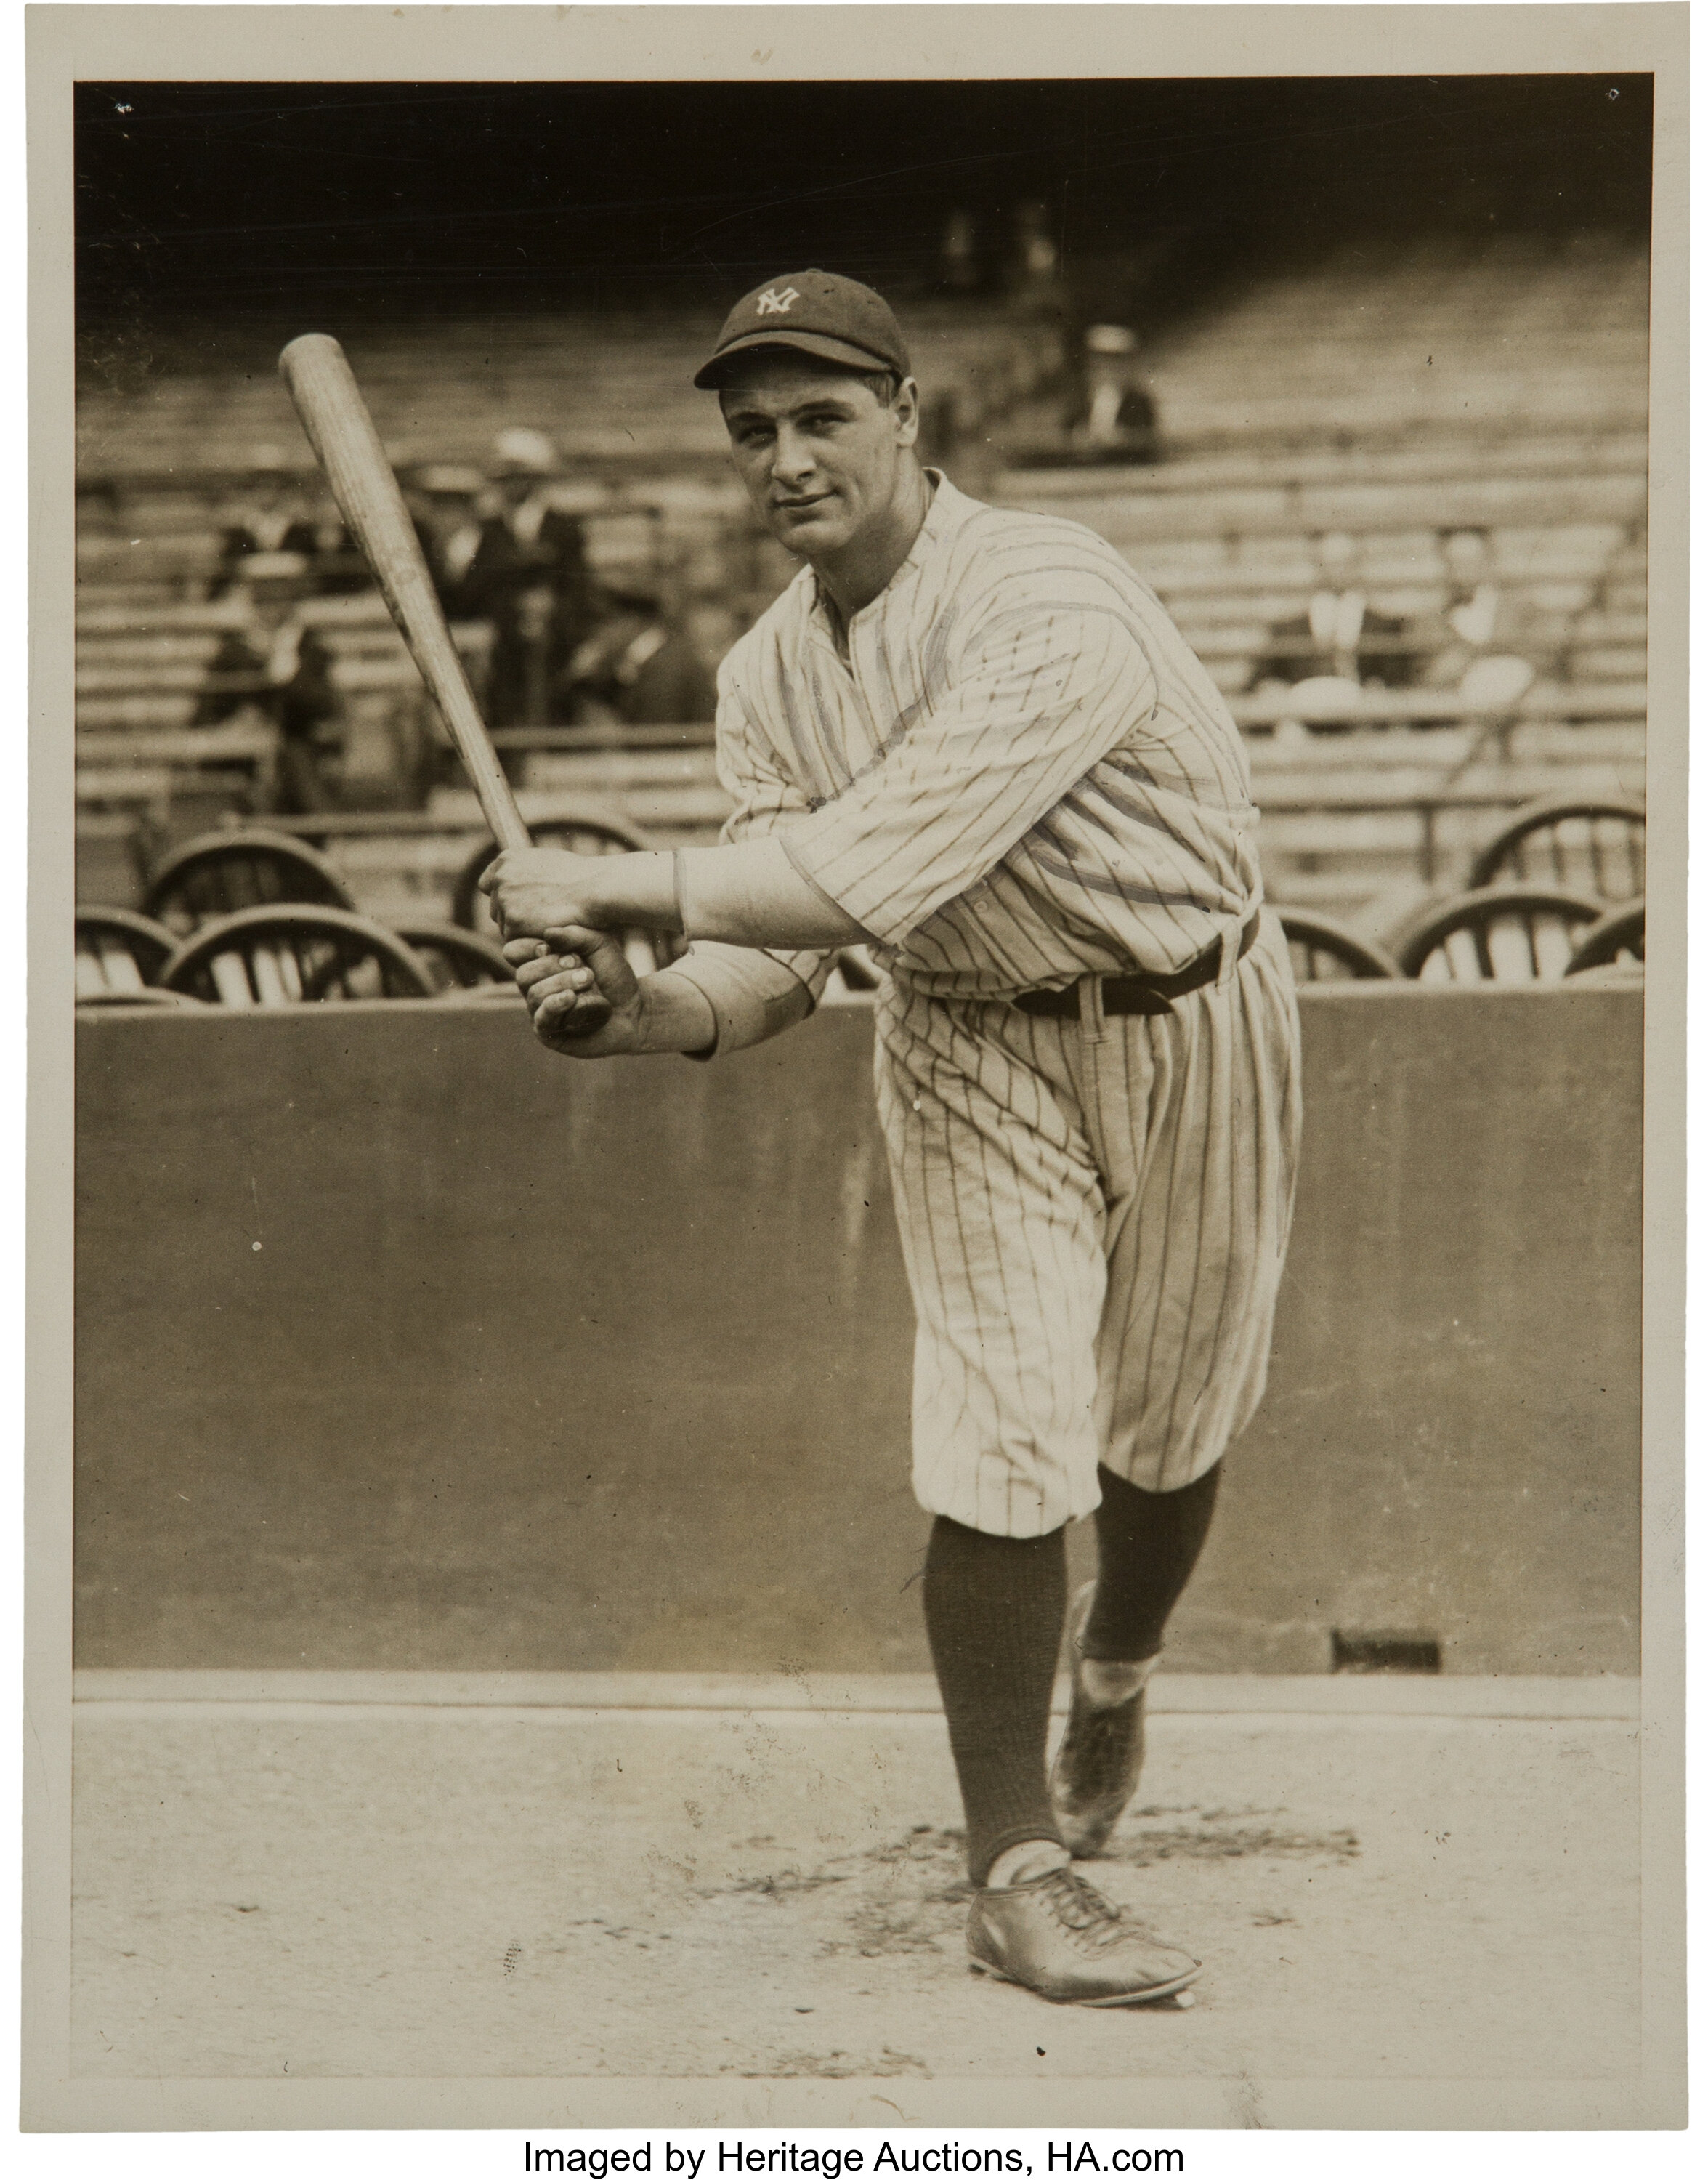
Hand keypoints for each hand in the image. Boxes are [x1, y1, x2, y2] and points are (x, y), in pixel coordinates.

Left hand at [481, 847, 615, 942]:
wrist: (595, 889)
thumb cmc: (581, 877)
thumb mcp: (547, 862)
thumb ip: (526, 872)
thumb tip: (518, 881)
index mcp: (507, 860)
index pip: (488, 884)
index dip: (502, 896)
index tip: (516, 905)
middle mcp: (501, 878)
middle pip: (496, 908)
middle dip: (513, 916)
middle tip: (539, 919)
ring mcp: (505, 901)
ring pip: (505, 926)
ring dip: (523, 930)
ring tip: (549, 924)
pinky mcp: (513, 923)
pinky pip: (515, 940)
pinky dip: (530, 940)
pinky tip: (549, 932)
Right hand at [506, 926, 643, 1056]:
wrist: (635, 1007)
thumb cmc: (613, 974)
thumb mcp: (599, 944)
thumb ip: (575, 934)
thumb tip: (548, 934)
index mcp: (539, 964)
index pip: (514, 952)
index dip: (528, 947)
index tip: (550, 946)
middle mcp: (535, 988)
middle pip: (523, 974)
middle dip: (552, 967)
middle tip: (585, 969)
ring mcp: (540, 1012)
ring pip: (534, 994)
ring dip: (563, 984)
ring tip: (589, 981)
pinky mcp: (550, 1034)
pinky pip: (543, 1018)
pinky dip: (556, 1004)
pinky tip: (571, 998)